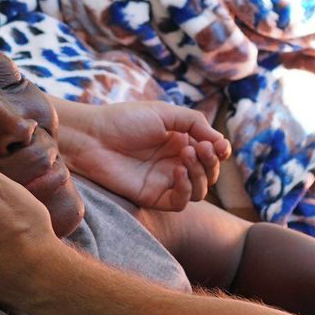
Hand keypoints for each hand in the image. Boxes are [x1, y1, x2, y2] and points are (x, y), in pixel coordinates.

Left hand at [54, 100, 229, 211]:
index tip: (219, 145)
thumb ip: (195, 123)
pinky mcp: (153, 196)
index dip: (220, 151)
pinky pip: (181, 202)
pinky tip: (178, 171)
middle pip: (209, 173)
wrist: (92, 137)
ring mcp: (165, 180)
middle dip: (211, 161)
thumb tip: (221, 142)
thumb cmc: (125, 120)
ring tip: (186, 154)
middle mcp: (175, 162)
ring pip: (200, 189)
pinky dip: (186, 188)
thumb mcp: (165, 113)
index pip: (211, 153)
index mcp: (180, 141)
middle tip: (200, 147)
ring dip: (201, 173)